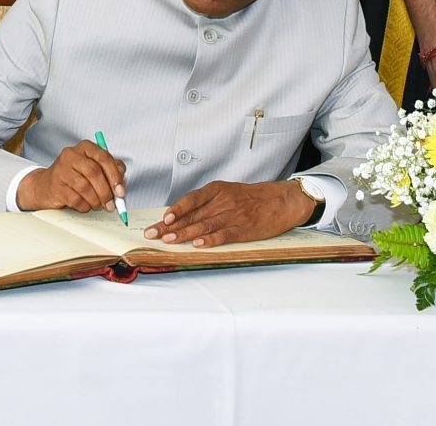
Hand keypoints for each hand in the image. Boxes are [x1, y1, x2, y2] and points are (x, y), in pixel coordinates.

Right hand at [15, 139, 126, 212]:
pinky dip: (85, 206)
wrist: (46, 186)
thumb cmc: (75, 176)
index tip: (121, 191)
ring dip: (96, 201)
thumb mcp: (93, 168)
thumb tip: (121, 184)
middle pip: (94, 172)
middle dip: (106, 191)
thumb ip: (110, 171)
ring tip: (98, 205)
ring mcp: (61, 170)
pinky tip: (85, 205)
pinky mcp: (56, 186)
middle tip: (111, 204)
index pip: (104, 157)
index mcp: (85, 147)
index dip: (115, 176)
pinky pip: (76, 199)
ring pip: (85, 187)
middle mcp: (71, 155)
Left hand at [144, 179, 313, 247]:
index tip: (161, 219)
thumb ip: (207, 203)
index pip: (191, 200)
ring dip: (185, 234)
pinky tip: (198, 244)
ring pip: (204, 225)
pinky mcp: (244, 229)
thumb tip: (182, 216)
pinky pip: (225, 235)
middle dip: (170, 226)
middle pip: (193, 214)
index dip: (175, 210)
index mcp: (218, 190)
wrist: (282, 200)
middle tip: (153, 234)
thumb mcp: (228, 192)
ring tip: (169, 240)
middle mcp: (223, 201)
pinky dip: (211, 240)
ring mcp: (234, 216)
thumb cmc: (253, 197)